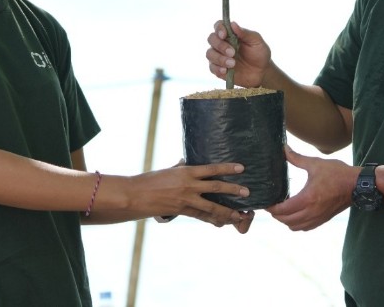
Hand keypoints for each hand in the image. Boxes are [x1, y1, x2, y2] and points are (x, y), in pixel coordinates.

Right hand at [130, 162, 250, 227]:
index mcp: (186, 171)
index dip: (227, 168)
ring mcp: (186, 200)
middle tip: (247, 192)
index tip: (241, 168)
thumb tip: (186, 160)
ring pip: (212, 207)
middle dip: (233, 190)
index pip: (211, 168)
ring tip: (240, 214)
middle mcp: (188, 185)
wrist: (135, 196)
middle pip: (216, 187)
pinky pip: (201, 216)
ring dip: (227, 211)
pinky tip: (221, 222)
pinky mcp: (182, 211)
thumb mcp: (167, 170)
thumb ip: (180, 167)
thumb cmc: (149, 180)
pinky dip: (212, 219)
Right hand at [205, 20, 270, 87]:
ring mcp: (219, 56)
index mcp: (231, 34)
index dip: (219, 29)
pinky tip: (226, 70)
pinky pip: (212, 67)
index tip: (224, 35)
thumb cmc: (259, 54)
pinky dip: (217, 68)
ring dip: (219, 58)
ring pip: (210, 53)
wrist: (262, 72)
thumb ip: (245, 33)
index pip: (219, 25)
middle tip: (232, 52)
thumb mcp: (256, 41)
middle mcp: (222, 43)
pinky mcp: (218, 68)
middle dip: (220, 45)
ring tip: (232, 64)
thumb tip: (233, 24)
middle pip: (211, 39)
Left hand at [265, 146, 352, 230]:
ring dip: (285, 221)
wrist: (357, 185)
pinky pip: (305, 228)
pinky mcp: (323, 219)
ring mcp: (318, 218)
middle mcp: (311, 212)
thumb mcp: (316, 164)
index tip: (266, 202)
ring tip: (281, 210)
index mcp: (307, 198)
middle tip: (271, 205)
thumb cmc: (338, 174)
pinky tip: (295, 214)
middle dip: (276, 215)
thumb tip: (284, 149)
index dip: (271, 208)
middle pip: (286, 220)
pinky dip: (296, 224)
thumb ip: (297, 158)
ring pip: (294, 227)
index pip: (283, 210)